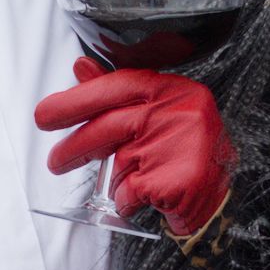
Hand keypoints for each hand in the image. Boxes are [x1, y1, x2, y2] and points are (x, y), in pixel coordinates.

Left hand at [35, 57, 232, 235]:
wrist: (223, 196)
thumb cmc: (184, 150)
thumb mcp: (156, 112)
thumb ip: (117, 93)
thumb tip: (80, 67)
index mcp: (173, 89)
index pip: (118, 85)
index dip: (78, 98)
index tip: (46, 113)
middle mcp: (179, 112)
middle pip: (111, 125)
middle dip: (75, 146)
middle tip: (55, 162)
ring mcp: (180, 145)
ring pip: (120, 163)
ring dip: (114, 180)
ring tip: (128, 185)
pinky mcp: (178, 180)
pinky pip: (130, 192)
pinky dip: (126, 201)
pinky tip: (141, 200)